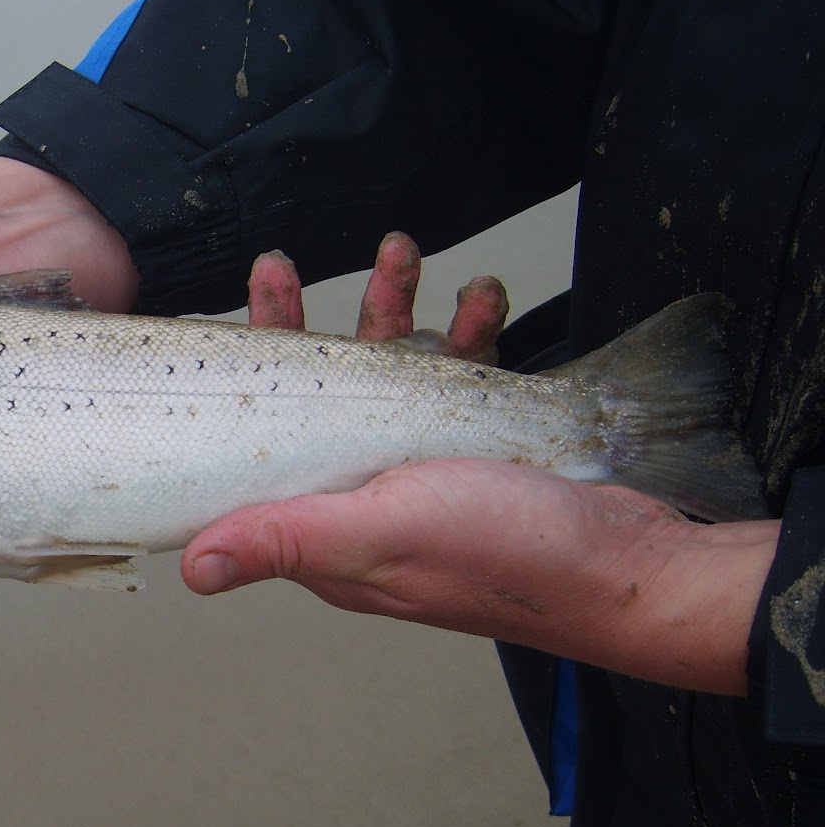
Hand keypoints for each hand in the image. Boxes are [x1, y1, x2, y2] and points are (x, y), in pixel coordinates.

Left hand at [184, 237, 780, 694]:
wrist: (634, 566)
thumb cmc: (507, 561)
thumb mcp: (380, 537)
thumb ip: (287, 540)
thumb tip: (192, 571)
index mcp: (328, 524)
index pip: (262, 445)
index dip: (242, 380)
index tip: (229, 320)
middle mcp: (368, 493)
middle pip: (315, 396)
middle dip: (303, 325)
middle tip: (282, 268)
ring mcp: (427, 468)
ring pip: (389, 373)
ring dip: (393, 310)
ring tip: (402, 255)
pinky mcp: (484, 447)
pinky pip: (462, 377)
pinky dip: (469, 331)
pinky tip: (480, 298)